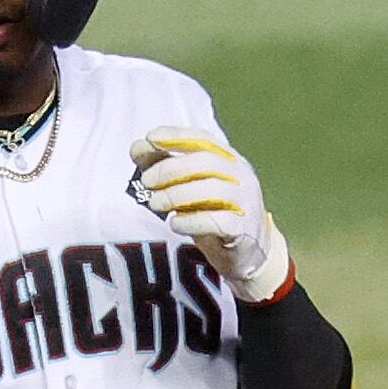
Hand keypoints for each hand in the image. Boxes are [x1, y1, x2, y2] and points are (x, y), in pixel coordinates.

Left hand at [128, 130, 292, 303]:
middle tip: (146, 180)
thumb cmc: (216, 213)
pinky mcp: (243, 229)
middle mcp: (241, 175)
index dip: (176, 135)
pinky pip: (217, 221)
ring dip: (176, 194)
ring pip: (211, 189)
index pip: (203, 139)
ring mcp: (246, 201)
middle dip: (170, 168)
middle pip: (206, 161)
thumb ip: (166, 167)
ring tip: (155, 203)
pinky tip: (174, 223)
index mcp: (229, 159)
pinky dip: (191, 220)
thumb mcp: (191, 187)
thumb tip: (137, 148)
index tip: (150, 138)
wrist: (250, 252)